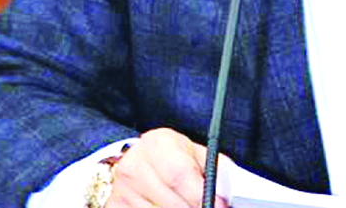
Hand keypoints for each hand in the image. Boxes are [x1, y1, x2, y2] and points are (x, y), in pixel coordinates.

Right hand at [106, 128, 227, 207]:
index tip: (219, 204)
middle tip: (209, 207)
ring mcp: (120, 190)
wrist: (138, 161)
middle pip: (171, 202)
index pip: (179, 174)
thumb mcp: (195, 153)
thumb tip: (225, 195)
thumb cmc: (173, 157)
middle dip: (195, 207)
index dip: (201, 194)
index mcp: (157, 143)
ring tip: (187, 203)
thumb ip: (214, 168)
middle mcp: (133, 165)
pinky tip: (169, 206)